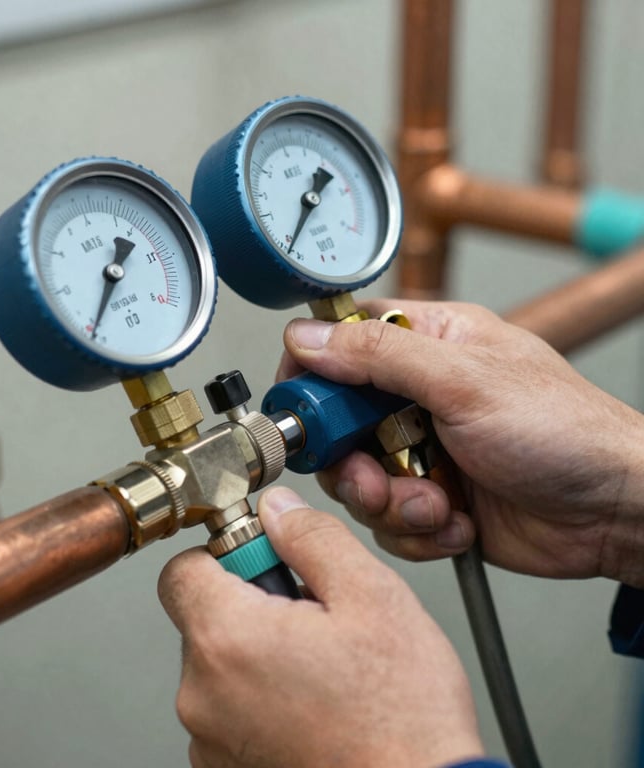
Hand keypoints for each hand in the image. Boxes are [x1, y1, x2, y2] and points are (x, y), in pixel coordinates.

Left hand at [158, 486, 483, 767]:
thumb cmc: (403, 716)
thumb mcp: (371, 595)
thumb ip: (312, 537)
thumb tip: (278, 510)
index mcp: (228, 640)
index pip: (182, 569)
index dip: (224, 553)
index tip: (264, 560)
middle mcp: (203, 696)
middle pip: (203, 616)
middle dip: (251, 604)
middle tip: (311, 618)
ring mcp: (211, 741)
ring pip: (220, 665)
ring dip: (258, 654)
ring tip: (319, 669)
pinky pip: (229, 710)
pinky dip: (260, 699)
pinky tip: (312, 704)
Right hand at [278, 299, 643, 586]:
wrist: (612, 513)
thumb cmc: (564, 432)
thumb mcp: (466, 381)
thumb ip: (380, 356)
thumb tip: (309, 337)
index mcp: (428, 345)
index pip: (343, 340)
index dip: (312, 370)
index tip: (300, 406)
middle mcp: (417, 396)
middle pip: (338, 421)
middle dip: (350, 459)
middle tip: (372, 473)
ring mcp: (421, 449)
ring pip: (356, 478)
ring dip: (389, 501)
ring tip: (434, 503)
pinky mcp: (430, 497)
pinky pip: (387, 519)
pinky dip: (416, 529)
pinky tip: (456, 521)